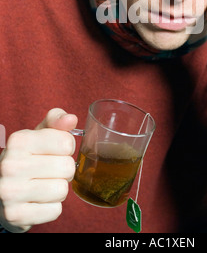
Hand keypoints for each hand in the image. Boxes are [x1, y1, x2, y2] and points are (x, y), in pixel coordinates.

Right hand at [0, 109, 76, 232]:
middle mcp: (11, 165)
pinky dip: (52, 207)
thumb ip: (56, 121)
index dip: (67, 148)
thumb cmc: (28, 157)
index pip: (66, 143)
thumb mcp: (39, 134)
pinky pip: (55, 211)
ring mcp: (10, 192)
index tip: (55, 151)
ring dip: (59, 189)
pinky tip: (39, 201)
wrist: (2, 189)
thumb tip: (71, 119)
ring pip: (62, 190)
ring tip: (44, 185)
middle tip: (51, 171)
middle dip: (65, 170)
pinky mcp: (16, 215)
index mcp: (19, 141)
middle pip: (67, 167)